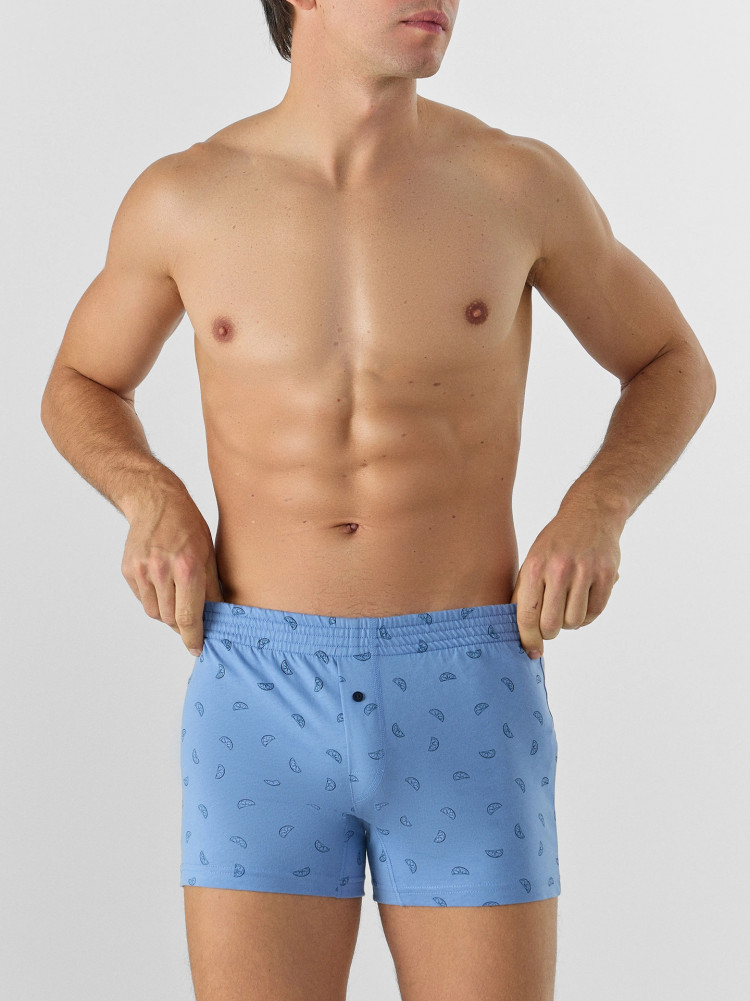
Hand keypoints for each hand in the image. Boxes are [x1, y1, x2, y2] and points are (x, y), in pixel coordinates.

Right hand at [121, 487, 223, 655]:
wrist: (155, 502)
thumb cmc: (188, 526)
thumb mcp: (209, 554)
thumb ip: (212, 588)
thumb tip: (217, 617)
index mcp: (187, 567)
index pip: (188, 616)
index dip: (193, 637)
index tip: (197, 648)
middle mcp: (162, 571)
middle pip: (171, 618)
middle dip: (182, 624)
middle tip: (190, 617)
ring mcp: (141, 571)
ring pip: (154, 612)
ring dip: (167, 613)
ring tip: (176, 594)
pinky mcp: (128, 570)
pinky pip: (142, 599)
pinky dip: (154, 599)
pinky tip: (161, 582)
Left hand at [510, 498, 621, 657]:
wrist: (591, 513)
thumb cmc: (556, 542)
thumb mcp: (532, 559)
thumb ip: (525, 591)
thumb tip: (520, 630)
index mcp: (534, 566)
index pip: (526, 614)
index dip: (528, 638)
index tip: (531, 652)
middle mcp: (559, 569)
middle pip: (551, 624)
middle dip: (550, 632)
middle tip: (551, 625)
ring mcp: (585, 571)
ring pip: (574, 622)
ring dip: (570, 622)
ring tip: (568, 607)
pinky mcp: (607, 575)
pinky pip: (595, 612)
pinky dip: (588, 615)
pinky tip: (583, 602)